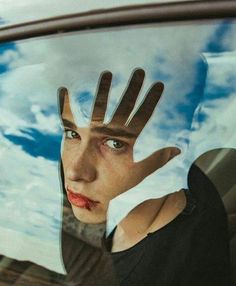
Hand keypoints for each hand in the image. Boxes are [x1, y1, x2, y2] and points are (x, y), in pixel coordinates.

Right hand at [58, 69, 179, 184]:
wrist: (90, 194)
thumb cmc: (113, 185)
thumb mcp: (136, 174)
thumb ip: (155, 161)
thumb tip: (178, 150)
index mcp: (126, 139)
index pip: (141, 117)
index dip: (150, 101)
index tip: (159, 85)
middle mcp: (110, 132)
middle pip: (123, 107)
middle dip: (131, 90)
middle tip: (140, 71)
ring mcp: (92, 132)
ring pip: (99, 107)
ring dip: (103, 91)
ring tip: (108, 74)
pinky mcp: (74, 136)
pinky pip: (68, 118)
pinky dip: (65, 105)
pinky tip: (65, 90)